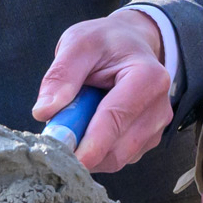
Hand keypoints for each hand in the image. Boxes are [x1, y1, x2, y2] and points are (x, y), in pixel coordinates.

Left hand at [32, 10, 172, 172]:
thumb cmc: (105, 41)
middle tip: (56, 134)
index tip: (66, 161)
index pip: (115, 120)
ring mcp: (156, 127)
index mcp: (148, 78)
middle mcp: (159, 107)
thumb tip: (43, 112)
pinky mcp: (148, 140)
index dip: (90, 146)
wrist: (129, 42)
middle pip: (117, 149)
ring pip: (116, 158)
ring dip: (88, 149)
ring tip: (77, 116)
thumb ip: (61, 75)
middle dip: (83, 150)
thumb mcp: (77, 44)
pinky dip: (97, 150)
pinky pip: (117, 157)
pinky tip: (89, 125)